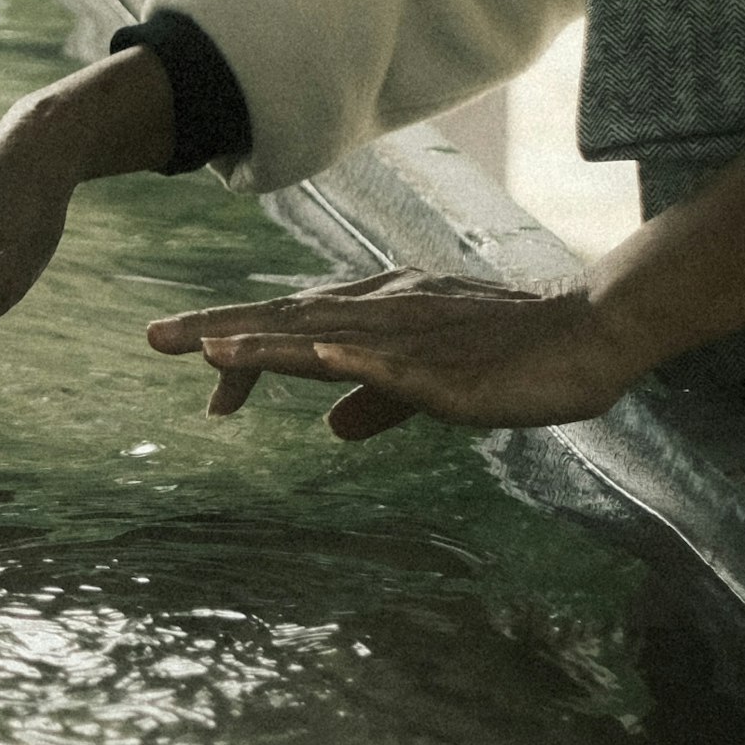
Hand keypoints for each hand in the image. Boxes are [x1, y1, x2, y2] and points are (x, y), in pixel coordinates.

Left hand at [148, 270, 643, 440]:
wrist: (590, 336)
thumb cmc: (511, 358)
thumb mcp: (430, 386)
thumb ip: (379, 403)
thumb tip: (331, 429)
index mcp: (378, 317)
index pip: (292, 325)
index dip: (239, 342)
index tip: (186, 357)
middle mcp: (386, 315)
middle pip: (289, 321)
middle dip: (221, 330)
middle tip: (153, 336)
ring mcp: (415, 338)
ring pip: (328, 337)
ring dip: (269, 342)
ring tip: (209, 346)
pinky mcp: (450, 368)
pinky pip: (396, 363)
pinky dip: (356, 359)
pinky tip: (318, 360)